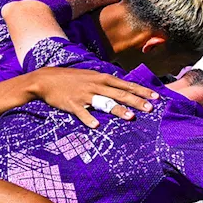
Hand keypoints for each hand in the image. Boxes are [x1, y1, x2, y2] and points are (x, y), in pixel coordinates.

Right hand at [25, 67, 158, 127]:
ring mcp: (84, 95)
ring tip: (130, 117)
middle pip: (120, 94)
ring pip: (104, 102)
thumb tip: (124, 87)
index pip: (126, 85)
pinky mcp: (72, 104)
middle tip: (151, 108)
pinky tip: (96, 126)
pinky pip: (82, 113)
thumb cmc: (72, 79)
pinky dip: (89, 119)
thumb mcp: (91, 76)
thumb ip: (108, 83)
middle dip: (136, 101)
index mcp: (102, 78)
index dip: (142, 91)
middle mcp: (96, 85)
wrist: (45, 80)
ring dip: (117, 109)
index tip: (156, 96)